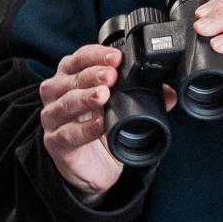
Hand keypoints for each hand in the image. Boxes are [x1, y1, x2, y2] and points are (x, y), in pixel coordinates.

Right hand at [38, 44, 173, 202]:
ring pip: (66, 103)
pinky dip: (85, 128)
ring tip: (104, 95)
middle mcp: (57, 93)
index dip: (97, 55)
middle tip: (111, 76)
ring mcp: (52, 117)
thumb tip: (169, 93)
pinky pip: (68, 133)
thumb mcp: (120, 107)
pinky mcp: (55, 141)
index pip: (80, 58)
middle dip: (93, 74)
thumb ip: (142, 96)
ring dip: (86, 97)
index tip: (117, 58)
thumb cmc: (100, 127)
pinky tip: (100, 124)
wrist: (92, 166)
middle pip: (72, 78)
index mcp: (71, 76)